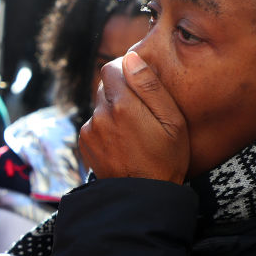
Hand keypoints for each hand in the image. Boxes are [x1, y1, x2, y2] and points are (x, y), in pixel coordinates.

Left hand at [79, 51, 188, 183]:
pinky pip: (94, 125)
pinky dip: (105, 128)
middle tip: (142, 113)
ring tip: (134, 133)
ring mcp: (89, 130)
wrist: (142, 198)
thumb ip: (149, 86)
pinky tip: (123, 144)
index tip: (139, 84)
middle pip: (104, 86)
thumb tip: (130, 57)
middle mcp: (99, 114)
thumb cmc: (165, 159)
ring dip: (113, 111)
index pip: (111, 67)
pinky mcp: (84, 144)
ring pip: (99, 106)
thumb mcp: (171, 121)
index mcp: (122, 104)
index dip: (125, 71)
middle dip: (121, 92)